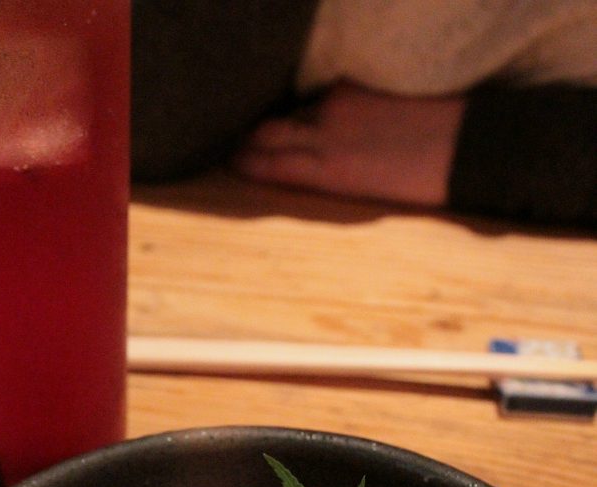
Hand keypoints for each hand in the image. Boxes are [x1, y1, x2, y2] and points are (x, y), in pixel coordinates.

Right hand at [234, 82, 464, 207]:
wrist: (465, 149)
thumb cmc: (418, 185)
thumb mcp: (363, 194)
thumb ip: (325, 176)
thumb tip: (300, 165)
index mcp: (327, 173)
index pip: (267, 162)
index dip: (243, 161)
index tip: (227, 162)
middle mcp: (324, 135)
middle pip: (267, 131)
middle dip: (247, 138)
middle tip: (235, 143)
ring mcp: (340, 105)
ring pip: (294, 111)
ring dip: (279, 119)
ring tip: (267, 128)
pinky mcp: (358, 85)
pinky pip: (320, 94)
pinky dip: (311, 105)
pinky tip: (314, 111)